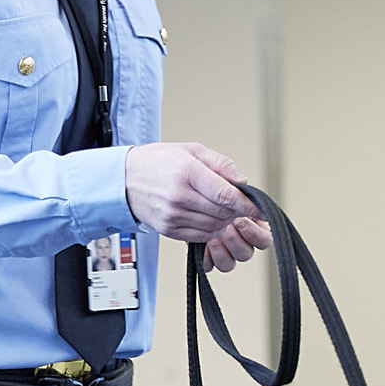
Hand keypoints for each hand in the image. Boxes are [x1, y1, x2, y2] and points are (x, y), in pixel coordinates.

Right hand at [126, 142, 266, 269]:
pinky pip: (201, 236)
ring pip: (215, 227)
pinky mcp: (169, 230)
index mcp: (187, 172)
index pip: (226, 195)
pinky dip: (210, 229)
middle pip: (224, 213)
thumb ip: (220, 164)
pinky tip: (206, 216)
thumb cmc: (157, 162)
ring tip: (217, 206)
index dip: (248, 205)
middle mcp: (179, 196)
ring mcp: (173, 216)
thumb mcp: (190, 150)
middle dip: (236, 210)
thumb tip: (242, 182)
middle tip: (234, 201)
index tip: (261, 208)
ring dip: (224, 220)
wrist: (123, 180)